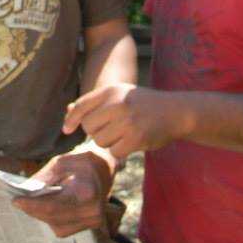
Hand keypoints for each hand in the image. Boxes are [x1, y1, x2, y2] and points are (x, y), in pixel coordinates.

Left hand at [12, 151, 111, 237]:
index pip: (53, 205)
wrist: (106, 169)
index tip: (16, 200)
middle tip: (17, 203)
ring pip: (58, 226)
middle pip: (54, 217)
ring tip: (27, 205)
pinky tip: (42, 209)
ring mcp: (93, 221)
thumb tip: (27, 191)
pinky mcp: (91, 226)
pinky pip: (64, 228)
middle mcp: (92, 211)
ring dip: (41, 216)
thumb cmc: (83, 162)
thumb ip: (45, 177)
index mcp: (87, 192)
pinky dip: (51, 220)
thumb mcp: (63, 161)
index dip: (32, 205)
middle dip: (33, 210)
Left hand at [63, 83, 186, 159]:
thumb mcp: (119, 95)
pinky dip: (120, 150)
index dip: (71, 119)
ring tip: (124, 133)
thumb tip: (68, 112)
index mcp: (111, 90)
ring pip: (100, 141)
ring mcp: (127, 121)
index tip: (66, 129)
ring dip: (109, 142)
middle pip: (88, 126)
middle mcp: (118, 103)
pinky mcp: (136, 138)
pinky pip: (114, 152)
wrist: (175, 111)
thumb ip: (94, 103)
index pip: (81, 105)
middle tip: (112, 128)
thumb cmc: (142, 104)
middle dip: (96, 131)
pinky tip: (131, 142)